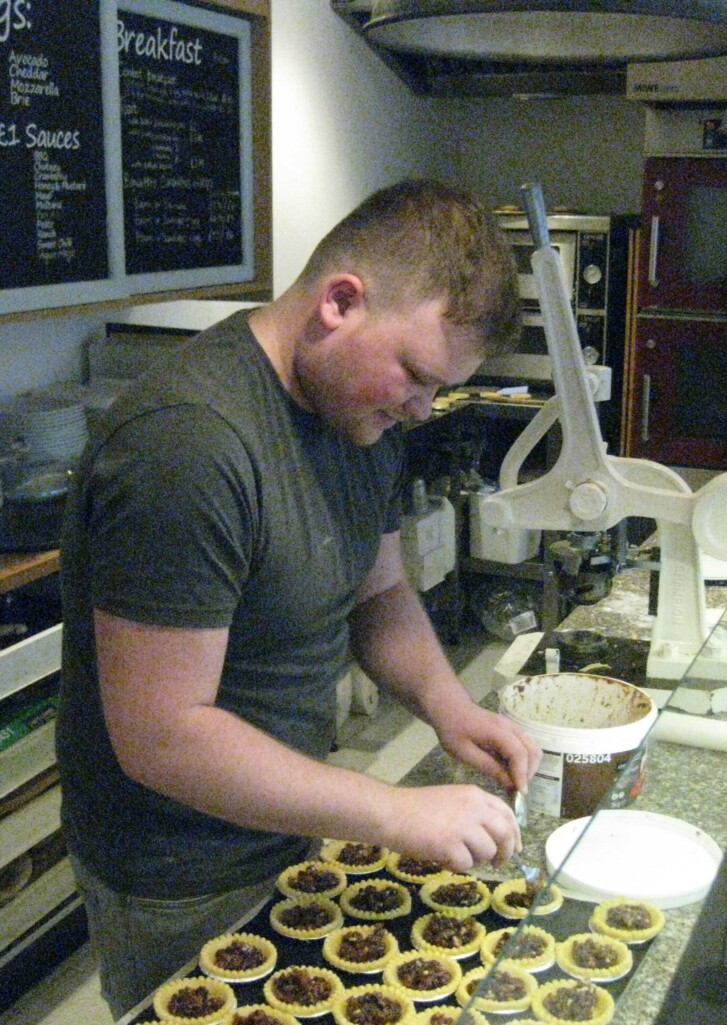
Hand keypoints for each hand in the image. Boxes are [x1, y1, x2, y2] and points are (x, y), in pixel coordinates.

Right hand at [386, 784, 519, 871]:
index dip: (515, 833)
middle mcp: (474, 808)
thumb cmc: (417, 808)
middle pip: (505, 834)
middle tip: (498, 863)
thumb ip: (475, 814)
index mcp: (475, 795)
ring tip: (456, 854)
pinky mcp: (451, 845)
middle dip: (505, 853)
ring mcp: (464, 826)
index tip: (516, 848)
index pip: (507, 814)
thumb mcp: (452, 800)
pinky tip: (442, 857)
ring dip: (476, 860)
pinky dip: (456, 865)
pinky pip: (466, 864)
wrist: (392, 813)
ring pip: (487, 852)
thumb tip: (496, 840)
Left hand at [435, 702, 540, 794]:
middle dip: (528, 772)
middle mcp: (510, 727)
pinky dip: (524, 760)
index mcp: (497, 731)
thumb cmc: (453, 730)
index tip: (520, 793)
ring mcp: (512, 726)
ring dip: (528, 766)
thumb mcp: (465, 753)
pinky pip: (526, 745)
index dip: (522, 774)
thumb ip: (489, 767)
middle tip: (515, 788)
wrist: (450, 707)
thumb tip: (510, 784)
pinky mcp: (511, 729)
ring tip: (513, 780)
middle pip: (532, 751)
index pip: (519, 754)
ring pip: (532, 748)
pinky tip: (509, 769)